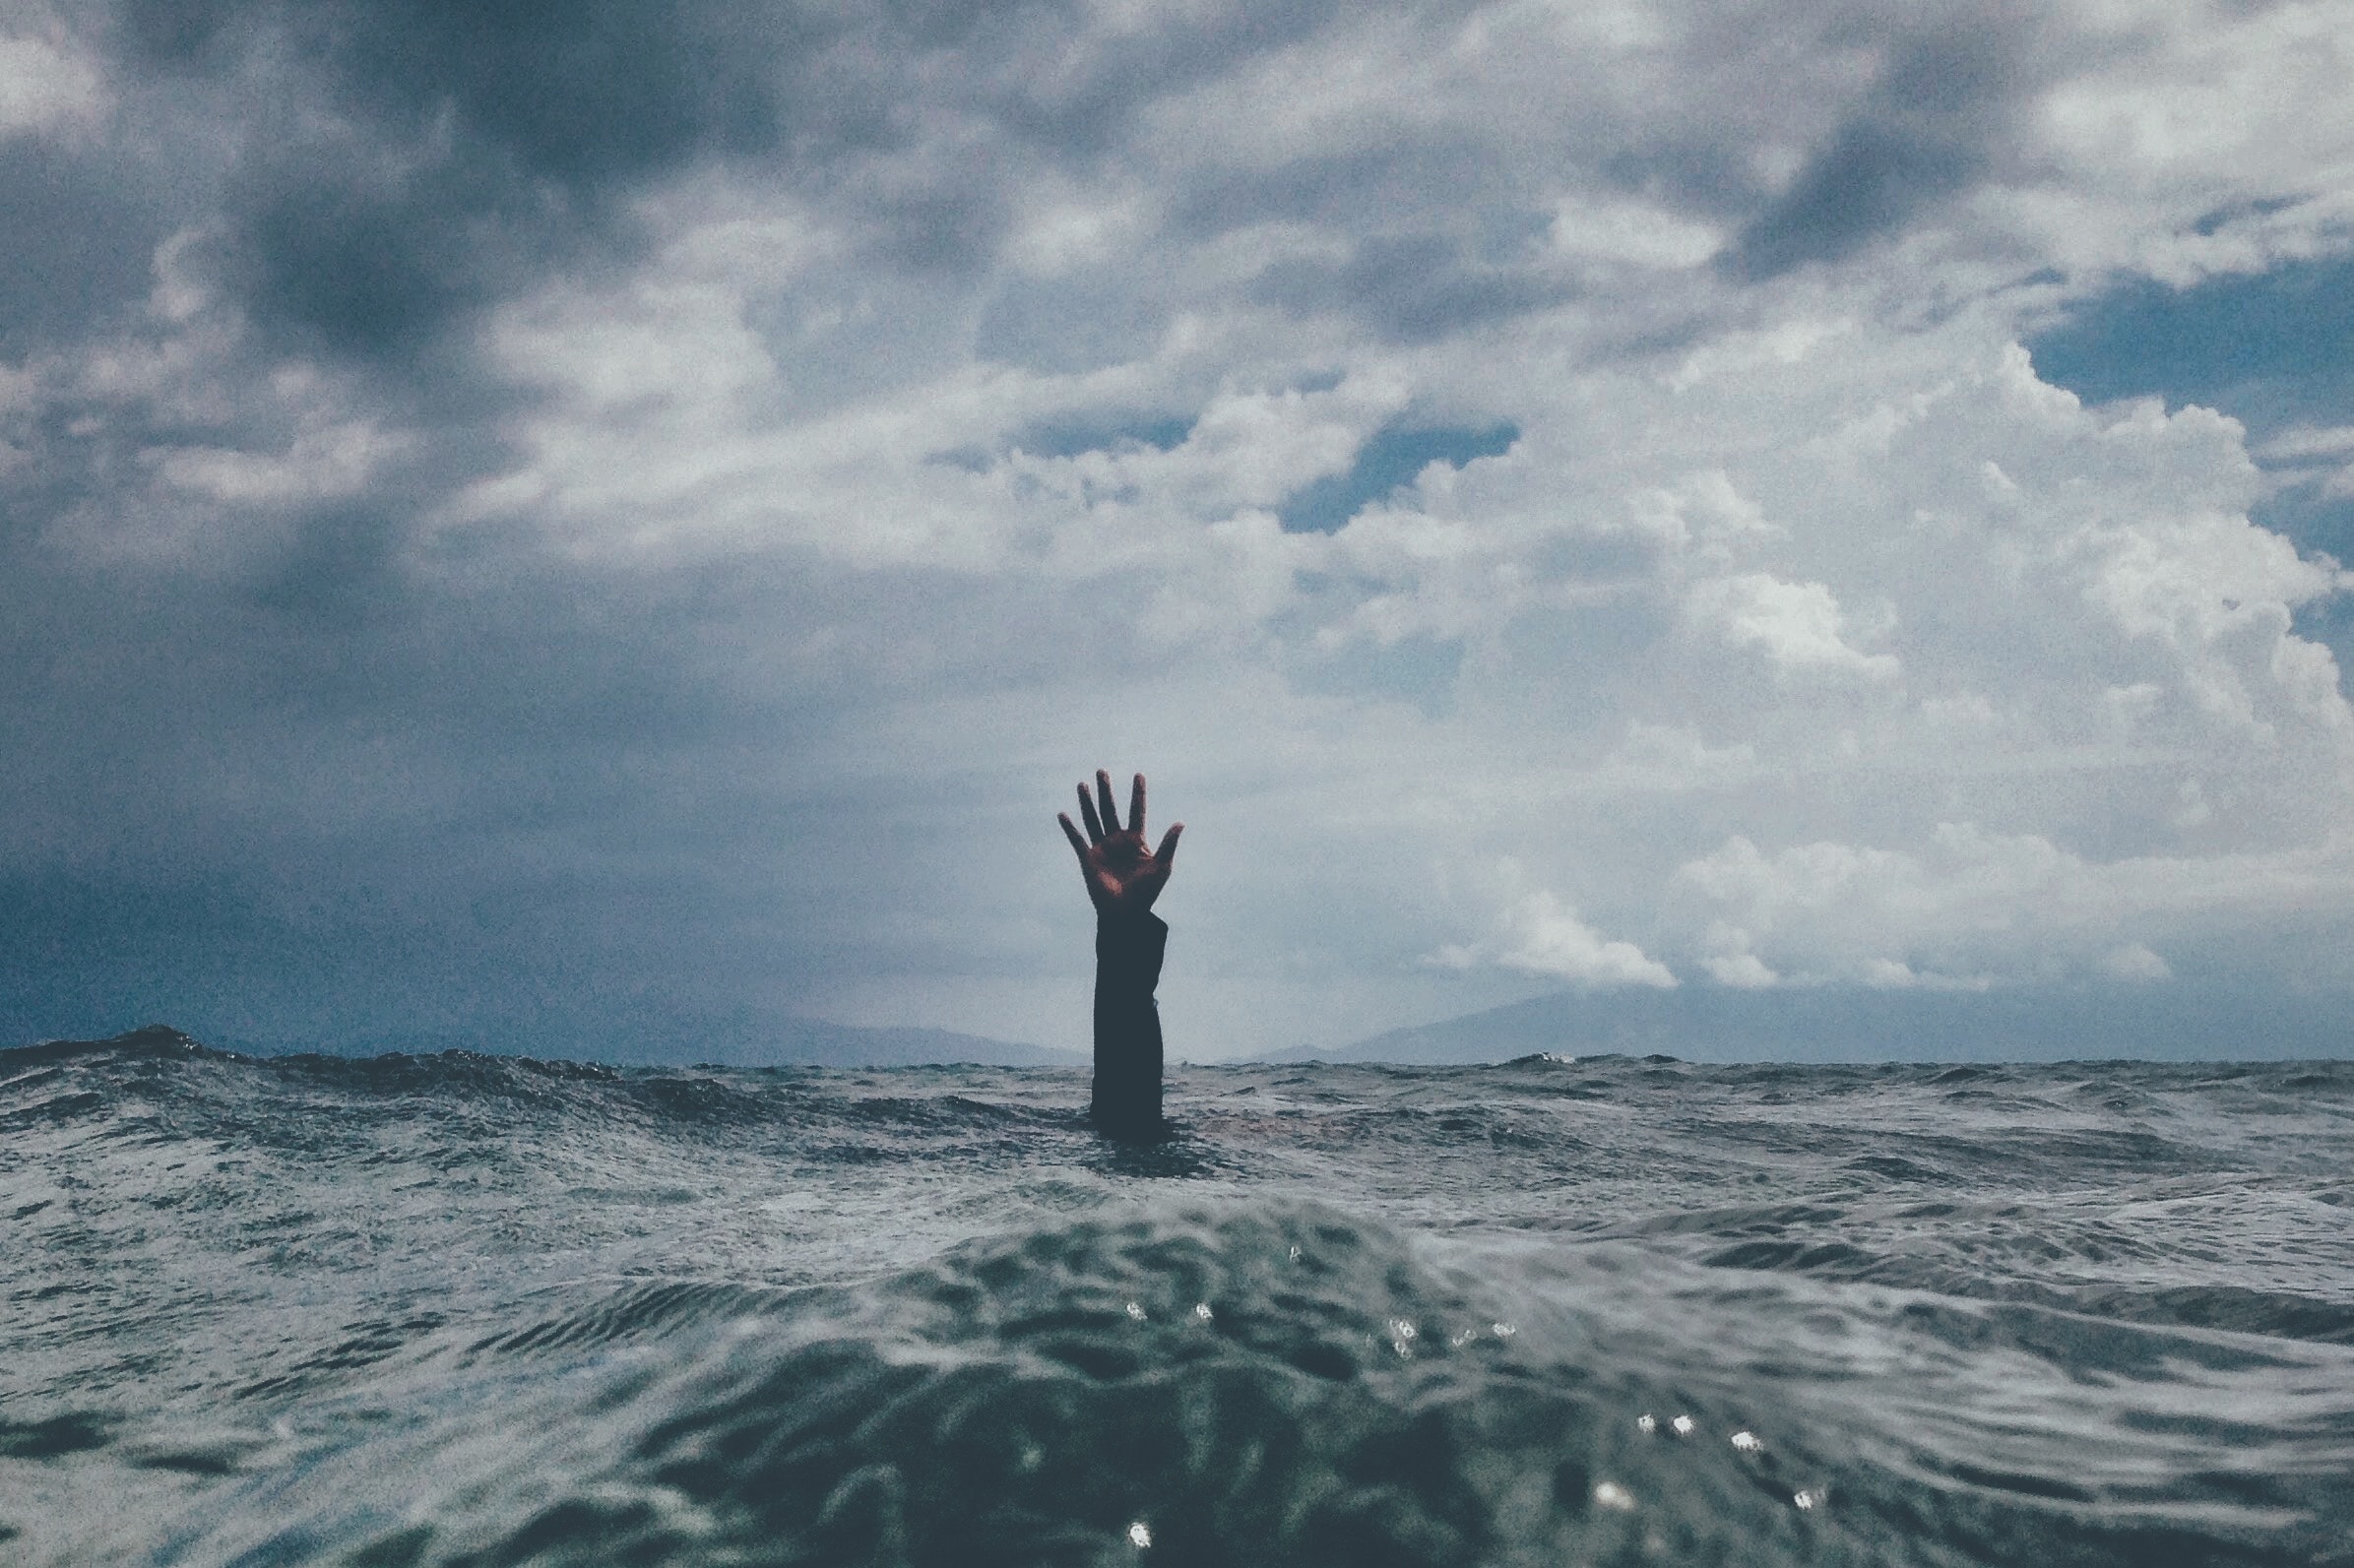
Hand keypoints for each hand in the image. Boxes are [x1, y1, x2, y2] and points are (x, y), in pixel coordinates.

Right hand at [1058, 770, 1182, 920]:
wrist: (1126, 913)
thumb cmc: (1146, 892)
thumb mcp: (1161, 867)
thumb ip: (1169, 844)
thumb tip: (1180, 823)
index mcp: (1136, 841)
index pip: (1136, 811)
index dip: (1138, 794)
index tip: (1139, 775)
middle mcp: (1117, 840)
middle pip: (1110, 809)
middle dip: (1106, 791)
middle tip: (1102, 771)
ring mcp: (1101, 848)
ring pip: (1092, 819)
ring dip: (1087, 802)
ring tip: (1082, 784)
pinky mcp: (1088, 859)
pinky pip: (1077, 840)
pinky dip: (1069, 828)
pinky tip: (1062, 814)